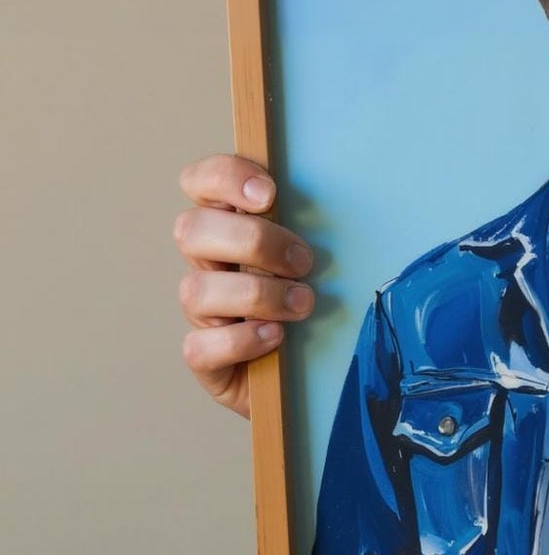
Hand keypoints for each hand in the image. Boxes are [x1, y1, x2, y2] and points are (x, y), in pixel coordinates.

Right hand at [174, 154, 316, 417]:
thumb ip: (318, 224)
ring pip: (196, 290)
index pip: (201, 182)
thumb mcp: (326, 255)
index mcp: (233, 227)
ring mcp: (204, 314)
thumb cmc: (323, 303)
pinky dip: (243, 340)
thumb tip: (352, 192)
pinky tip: (277, 337)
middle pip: (191, 230)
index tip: (269, 194)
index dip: (224, 178)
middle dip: (252, 240)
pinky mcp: (207, 360)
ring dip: (258, 294)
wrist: (317, 376)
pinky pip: (200, 347)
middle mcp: (210, 266)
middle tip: (304, 261)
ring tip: (304, 304)